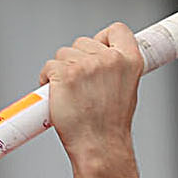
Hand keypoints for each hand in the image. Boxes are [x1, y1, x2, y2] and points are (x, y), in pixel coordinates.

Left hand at [41, 22, 143, 172]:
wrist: (100, 147)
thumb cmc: (111, 125)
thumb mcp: (127, 90)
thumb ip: (116, 68)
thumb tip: (102, 59)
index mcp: (130, 61)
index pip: (117, 30)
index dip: (104, 37)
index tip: (98, 46)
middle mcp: (109, 59)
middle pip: (83, 41)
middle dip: (77, 59)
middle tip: (81, 85)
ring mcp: (86, 65)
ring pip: (62, 54)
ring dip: (61, 71)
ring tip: (71, 94)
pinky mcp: (64, 74)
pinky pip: (48, 66)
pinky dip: (47, 80)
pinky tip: (58, 95)